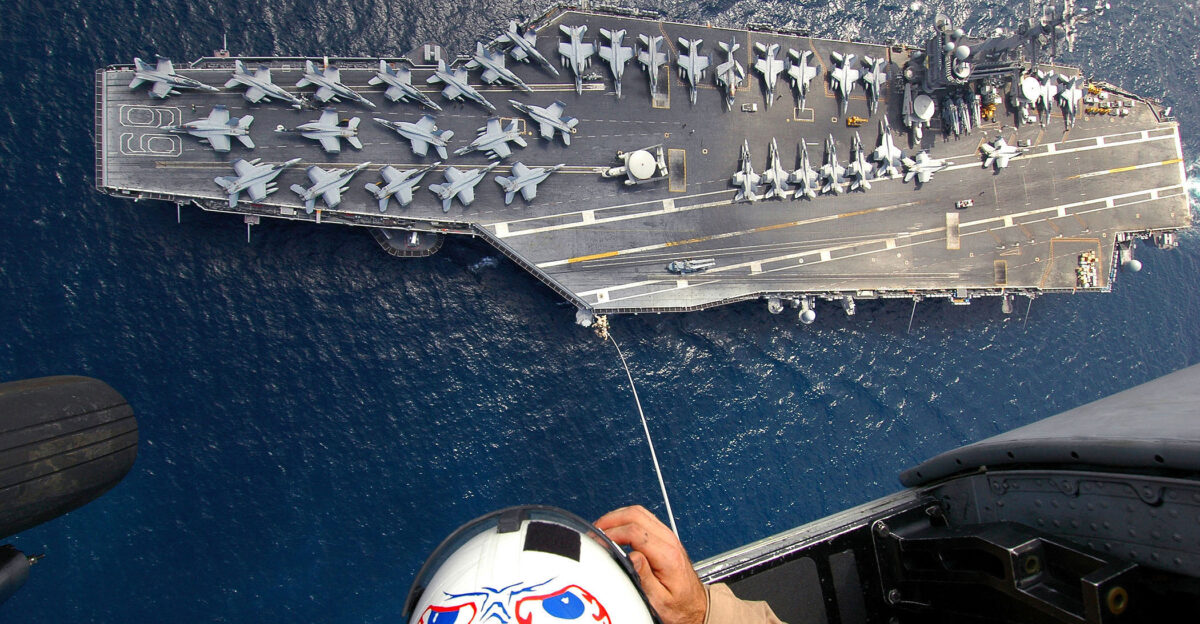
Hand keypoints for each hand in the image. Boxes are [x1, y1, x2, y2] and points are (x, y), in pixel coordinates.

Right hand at [595, 505, 706, 623]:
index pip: (635, 531)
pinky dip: (625, 519)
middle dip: (611, 520)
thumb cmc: (679, 606)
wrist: (695, 605)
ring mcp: (668, 536)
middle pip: (636, 514)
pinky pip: (643, 517)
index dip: (612, 533)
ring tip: (602, 529)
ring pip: (639, 512)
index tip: (599, 542)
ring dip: (617, 517)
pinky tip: (616, 529)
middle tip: (595, 531)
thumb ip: (645, 578)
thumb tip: (631, 557)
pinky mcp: (665, 536)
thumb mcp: (659, 601)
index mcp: (667, 555)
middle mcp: (669, 541)